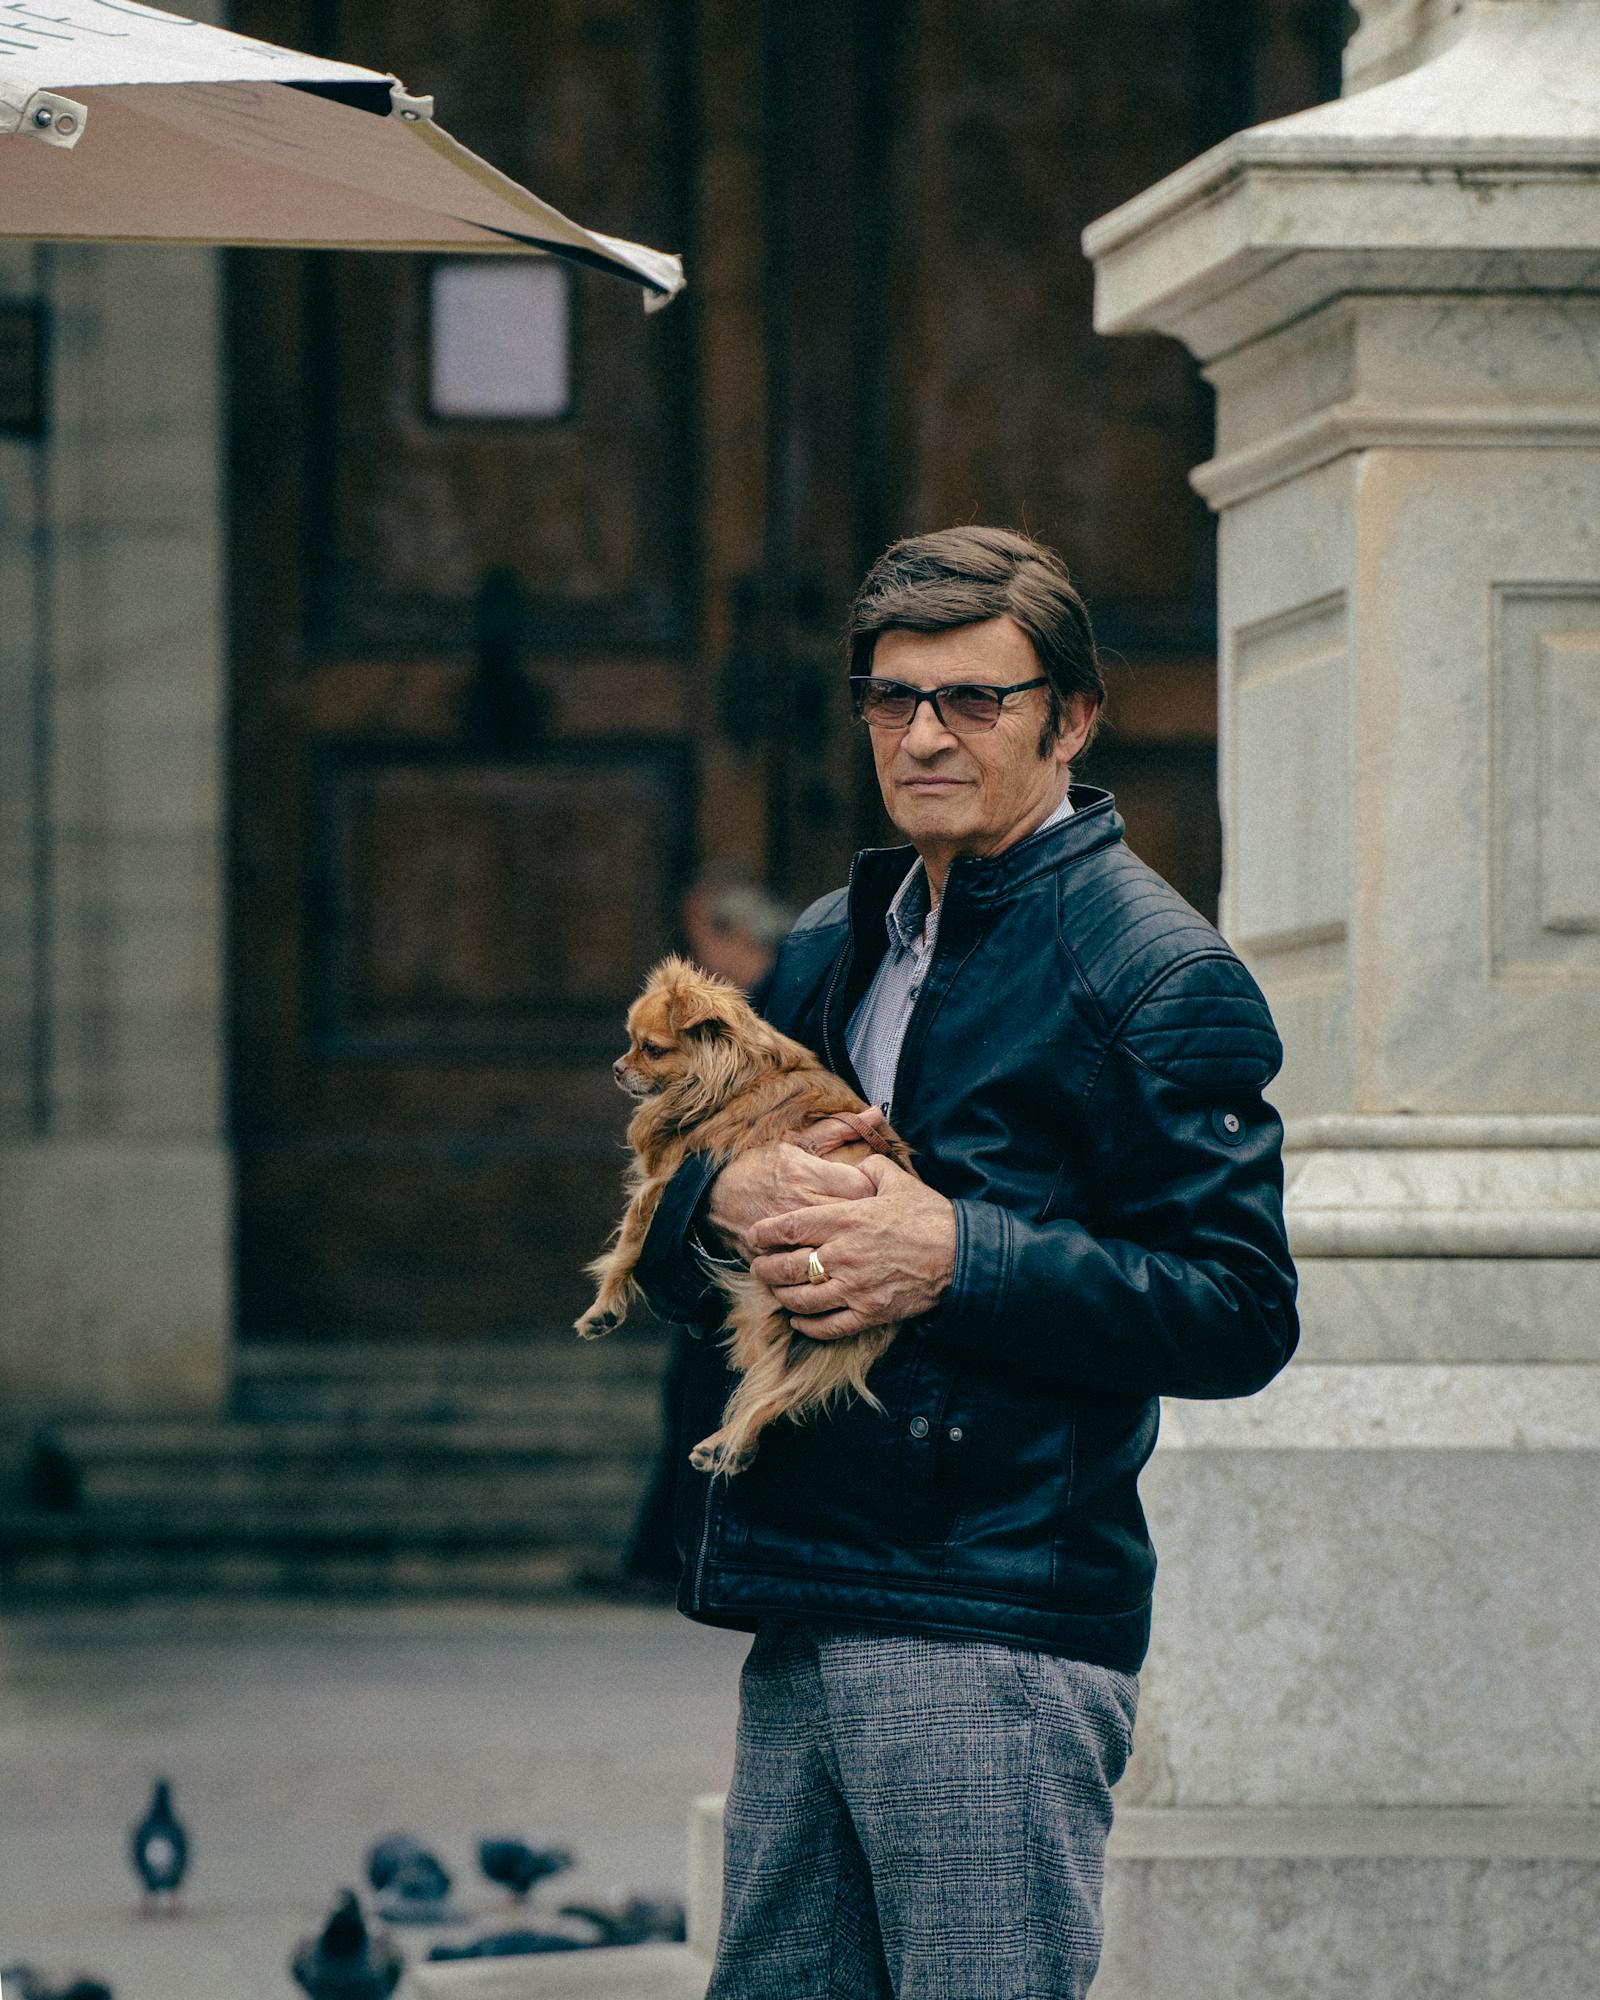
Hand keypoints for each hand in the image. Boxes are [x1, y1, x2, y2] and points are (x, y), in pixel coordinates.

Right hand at [706, 1133, 874, 1262]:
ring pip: (835, 1247)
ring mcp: (786, 1234)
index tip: (872, 1191)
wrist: (711, 1195)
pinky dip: (822, 1263)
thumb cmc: (758, 1164)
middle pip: (854, 1219)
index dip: (873, 1190)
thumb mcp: (796, 1141)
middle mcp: (799, 1204)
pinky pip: (810, 1267)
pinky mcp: (776, 1256)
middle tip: (867, 1216)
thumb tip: (876, 1112)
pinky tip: (826, 1255)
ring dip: (845, 1243)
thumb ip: (838, 1129)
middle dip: (865, 1218)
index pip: (862, 1187)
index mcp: (806, 1173)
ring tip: (849, 1237)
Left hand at [748, 1154, 956, 1339]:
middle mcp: (844, 1254)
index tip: (754, 1236)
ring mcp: (855, 1287)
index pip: (791, 1227)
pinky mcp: (869, 1312)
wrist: (960, 1255)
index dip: (765, 1233)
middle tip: (757, 1268)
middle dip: (765, 1269)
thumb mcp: (897, 1181)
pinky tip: (798, 1321)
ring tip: (776, 1292)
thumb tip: (857, 1166)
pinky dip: (808, 1325)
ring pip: (802, 1299)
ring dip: (782, 1297)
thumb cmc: (929, 1216)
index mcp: (847, 1219)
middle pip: (788, 1267)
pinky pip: (828, 1325)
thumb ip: (869, 1169)